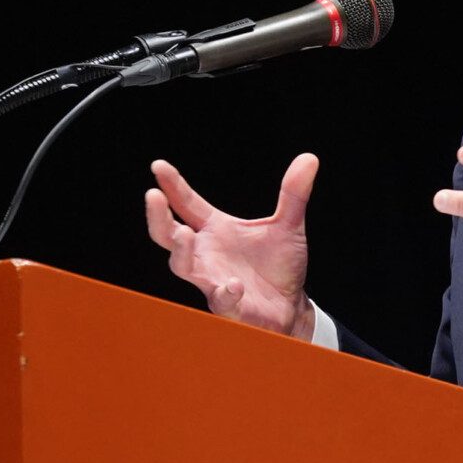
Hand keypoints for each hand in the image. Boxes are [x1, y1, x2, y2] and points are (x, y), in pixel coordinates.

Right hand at [145, 155, 318, 339]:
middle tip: (152, 196)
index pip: (187, 203)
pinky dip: (225, 292)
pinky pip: (221, 299)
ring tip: (183, 233)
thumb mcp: (289, 225)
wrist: (290, 304)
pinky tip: (234, 285)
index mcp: (215, 229)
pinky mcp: (229, 304)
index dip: (172, 185)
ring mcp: (213, 279)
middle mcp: (206, 253)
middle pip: (168, 234)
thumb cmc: (279, 265)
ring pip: (182, 266)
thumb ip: (293, 194)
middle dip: (158, 217)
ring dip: (180, 251)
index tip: (159, 166)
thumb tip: (309, 158)